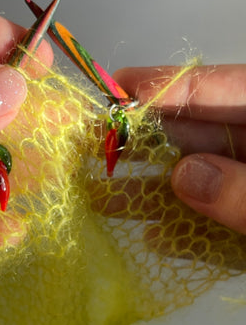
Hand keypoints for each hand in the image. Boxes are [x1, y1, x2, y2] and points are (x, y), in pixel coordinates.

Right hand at [114, 65, 245, 234]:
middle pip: (201, 137)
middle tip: (94, 137)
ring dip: (152, 193)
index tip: (124, 86)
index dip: (175, 86)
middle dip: (146, 138)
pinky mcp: (243, 234)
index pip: (230, 90)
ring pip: (198, 185)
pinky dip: (185, 233)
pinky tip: (153, 237)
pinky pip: (213, 230)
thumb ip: (243, 192)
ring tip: (101, 197)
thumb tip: (184, 176)